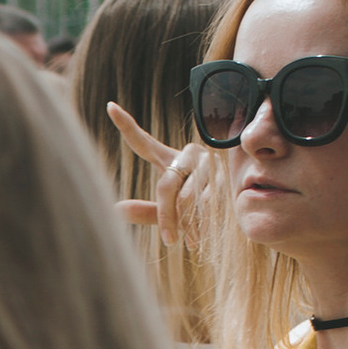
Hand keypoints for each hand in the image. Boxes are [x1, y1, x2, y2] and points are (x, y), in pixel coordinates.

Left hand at [106, 104, 215, 245]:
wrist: (237, 212)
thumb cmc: (196, 211)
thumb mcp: (170, 213)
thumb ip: (146, 211)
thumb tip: (114, 210)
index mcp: (169, 160)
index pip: (144, 143)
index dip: (126, 126)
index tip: (110, 107)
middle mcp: (187, 155)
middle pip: (167, 185)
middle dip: (167, 216)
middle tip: (169, 240)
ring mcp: (207, 162)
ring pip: (188, 197)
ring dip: (187, 223)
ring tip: (190, 241)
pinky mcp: (225, 174)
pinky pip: (207, 202)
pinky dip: (203, 223)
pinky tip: (203, 235)